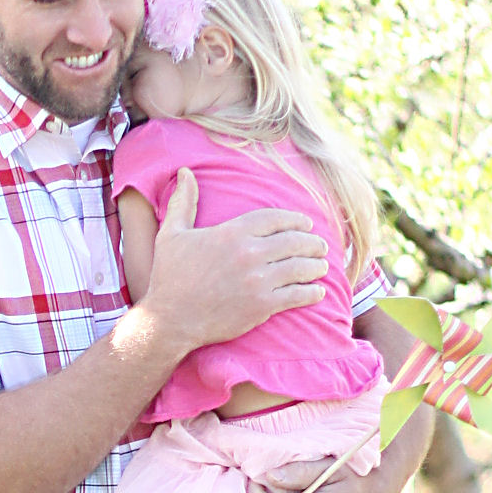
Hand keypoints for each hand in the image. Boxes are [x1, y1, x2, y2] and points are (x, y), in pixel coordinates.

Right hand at [143, 171, 327, 357]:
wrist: (169, 320)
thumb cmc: (169, 277)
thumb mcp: (172, 234)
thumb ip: (183, 202)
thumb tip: (185, 172)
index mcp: (232, 232)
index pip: (276, 218)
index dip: (296, 220)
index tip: (306, 224)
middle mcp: (249, 253)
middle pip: (294, 240)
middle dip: (312, 242)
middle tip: (321, 246)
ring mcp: (258, 280)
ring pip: (301, 267)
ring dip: (316, 265)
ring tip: (322, 266)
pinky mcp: (262, 306)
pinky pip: (298, 295)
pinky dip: (312, 292)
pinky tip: (317, 292)